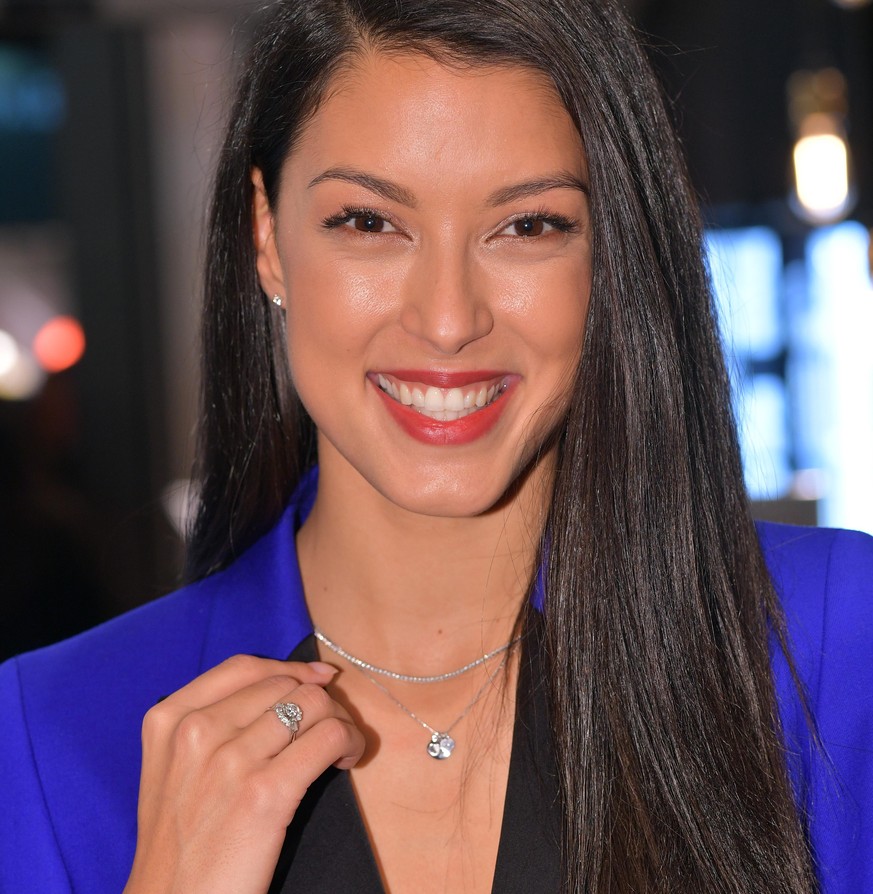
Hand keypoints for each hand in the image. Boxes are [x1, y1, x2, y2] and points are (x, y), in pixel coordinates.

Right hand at [123, 654, 364, 893]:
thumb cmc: (180, 845)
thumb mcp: (173, 771)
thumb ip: (212, 724)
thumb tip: (288, 685)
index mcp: (169, 720)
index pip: (243, 667)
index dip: (289, 667)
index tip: (318, 678)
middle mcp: (196, 731)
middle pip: (284, 685)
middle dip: (318, 700)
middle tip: (330, 729)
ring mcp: (229, 761)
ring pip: (313, 704)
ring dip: (340, 722)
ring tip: (341, 748)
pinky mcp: (264, 793)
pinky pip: (329, 737)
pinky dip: (350, 742)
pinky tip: (347, 760)